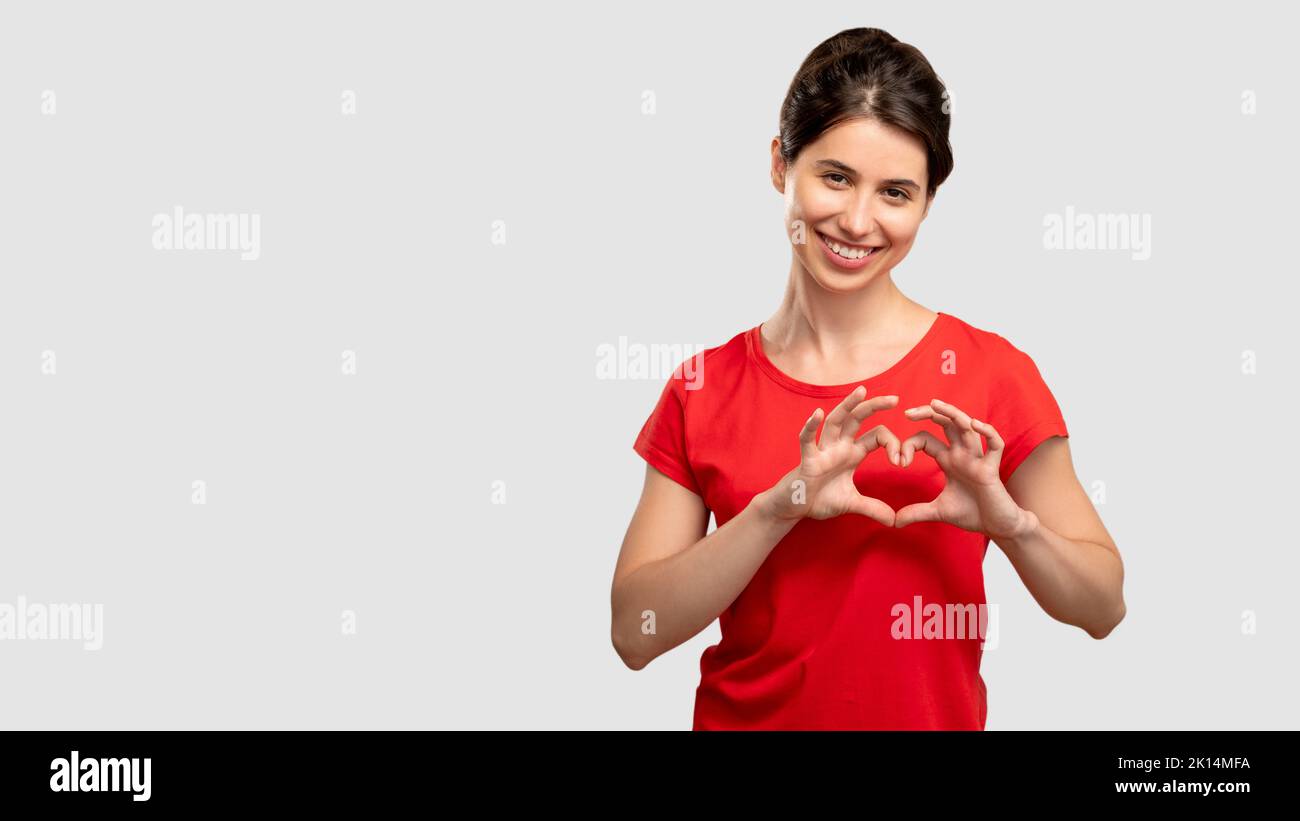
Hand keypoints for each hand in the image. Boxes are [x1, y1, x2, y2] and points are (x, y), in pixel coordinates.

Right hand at [761, 385, 901, 525]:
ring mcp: (822, 450)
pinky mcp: (807, 460)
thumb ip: (872, 508)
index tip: (902, 461)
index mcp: (851, 453)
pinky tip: (816, 414)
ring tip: (861, 391)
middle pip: (857, 418)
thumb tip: (894, 520)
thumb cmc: (819, 499)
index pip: (876, 436)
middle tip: (895, 399)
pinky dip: (810, 427)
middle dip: (874, 406)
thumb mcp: (851, 504)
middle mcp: (838, 446)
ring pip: (835, 421)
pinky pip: (807, 440)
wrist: (794, 508)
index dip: (892, 444)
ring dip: (847, 405)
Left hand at [895, 398, 1032, 538]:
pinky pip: (995, 444)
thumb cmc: (972, 514)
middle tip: (908, 412)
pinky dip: (987, 432)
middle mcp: (962, 454)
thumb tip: (895, 522)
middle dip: (928, 413)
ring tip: (936, 404)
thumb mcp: (938, 512)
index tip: (899, 461)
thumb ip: (916, 512)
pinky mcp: (992, 469)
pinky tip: (974, 424)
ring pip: (967, 428)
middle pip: (946, 424)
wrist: (997, 527)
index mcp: (948, 460)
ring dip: (953, 414)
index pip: (926, 440)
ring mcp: (978, 459)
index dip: (910, 445)